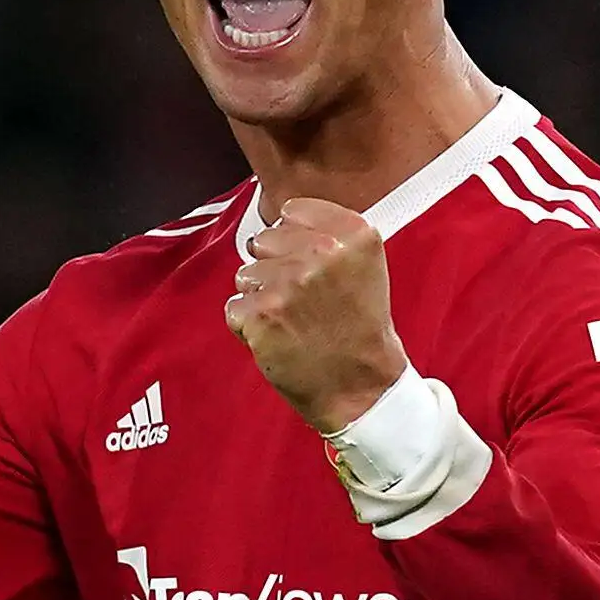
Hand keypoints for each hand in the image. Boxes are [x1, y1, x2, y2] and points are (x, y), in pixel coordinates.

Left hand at [225, 199, 409, 434]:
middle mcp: (322, 252)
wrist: (360, 387)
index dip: (295, 241)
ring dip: (261, 298)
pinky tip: (279, 337)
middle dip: (275, 268)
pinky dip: (249, 326)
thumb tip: (278, 221)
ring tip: (293, 321)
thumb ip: (328, 234)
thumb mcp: (364, 266)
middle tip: (304, 301)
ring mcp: (288, 283)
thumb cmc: (359, 330)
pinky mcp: (260, 314)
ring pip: (246, 275)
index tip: (312, 265)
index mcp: (353, 235)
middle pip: (264, 241)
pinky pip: (235, 308)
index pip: (292, 212)